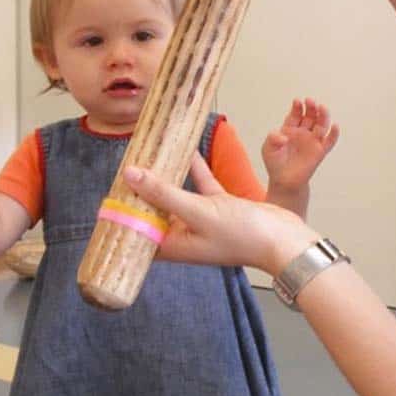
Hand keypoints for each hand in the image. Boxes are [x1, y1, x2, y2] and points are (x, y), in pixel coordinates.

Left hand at [123, 154, 318, 274]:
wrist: (285, 240)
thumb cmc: (243, 235)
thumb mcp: (198, 212)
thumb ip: (164, 193)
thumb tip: (131, 175)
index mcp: (174, 245)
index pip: (138, 231)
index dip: (123, 215)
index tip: (110, 193)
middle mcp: (185, 235)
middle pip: (155, 211)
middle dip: (142, 190)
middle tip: (126, 165)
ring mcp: (203, 221)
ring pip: (177, 195)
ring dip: (166, 176)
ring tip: (152, 154)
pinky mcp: (220, 208)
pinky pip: (201, 185)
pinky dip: (194, 170)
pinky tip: (187, 149)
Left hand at [262, 98, 338, 192]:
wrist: (284, 181)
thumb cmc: (275, 163)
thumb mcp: (268, 149)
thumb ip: (273, 139)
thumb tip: (284, 136)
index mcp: (290, 128)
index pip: (296, 114)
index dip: (297, 107)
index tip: (297, 101)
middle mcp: (303, 132)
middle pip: (310, 116)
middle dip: (310, 107)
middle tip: (310, 101)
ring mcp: (312, 141)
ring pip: (321, 124)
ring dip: (323, 115)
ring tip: (322, 107)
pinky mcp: (320, 151)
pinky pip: (329, 141)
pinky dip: (334, 134)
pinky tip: (335, 126)